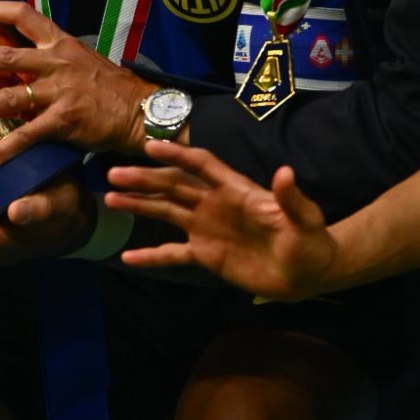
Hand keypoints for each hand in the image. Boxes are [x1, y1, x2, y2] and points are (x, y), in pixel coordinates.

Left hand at [0, 0, 153, 170]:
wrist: (141, 109)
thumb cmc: (107, 86)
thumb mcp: (78, 57)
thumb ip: (43, 52)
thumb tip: (5, 43)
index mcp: (59, 42)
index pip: (22, 14)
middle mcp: (56, 62)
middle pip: (3, 56)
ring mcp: (60, 91)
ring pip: (8, 96)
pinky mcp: (65, 121)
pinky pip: (26, 136)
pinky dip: (1, 151)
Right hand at [106, 142, 337, 300]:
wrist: (307, 273)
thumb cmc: (309, 240)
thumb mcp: (305, 218)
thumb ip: (291, 198)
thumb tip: (284, 172)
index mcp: (236, 190)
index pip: (201, 165)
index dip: (177, 154)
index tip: (150, 146)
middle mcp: (214, 204)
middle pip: (174, 185)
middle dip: (144, 179)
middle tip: (112, 174)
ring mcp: (206, 229)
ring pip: (166, 212)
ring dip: (139, 205)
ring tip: (110, 200)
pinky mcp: (205, 255)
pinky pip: (172, 254)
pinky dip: (151, 255)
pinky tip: (127, 256)